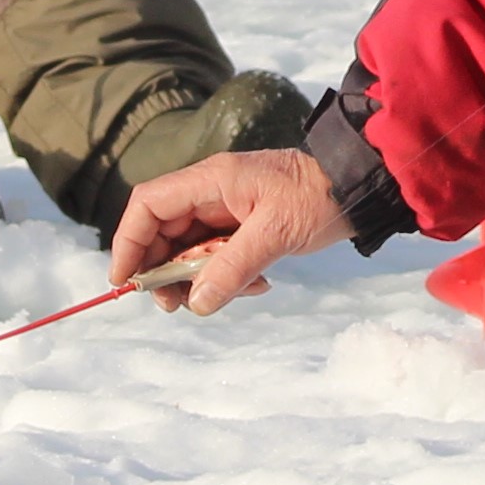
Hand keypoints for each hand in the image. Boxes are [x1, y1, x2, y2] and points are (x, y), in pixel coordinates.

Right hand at [105, 147, 348, 318]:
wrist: (358, 187)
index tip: (125, 279)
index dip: (129, 241)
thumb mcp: (275, 233)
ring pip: (189, 249)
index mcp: (210, 179)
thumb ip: (233, 267)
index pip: (148, 204)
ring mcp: (225, 209)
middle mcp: (210, 191)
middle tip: (175, 305)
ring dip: (198, 279)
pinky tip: (257, 285)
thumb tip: (196, 303)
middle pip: (163, 232)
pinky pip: (217, 256)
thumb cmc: (318, 197)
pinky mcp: (242, 225)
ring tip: (225, 296)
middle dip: (163, 271)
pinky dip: (226, 276)